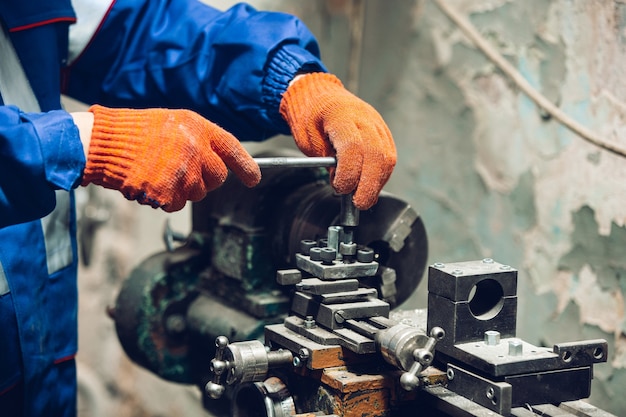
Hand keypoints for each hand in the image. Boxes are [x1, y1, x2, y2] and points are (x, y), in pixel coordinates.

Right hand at [81, 105, 260, 211]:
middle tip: (180, 171)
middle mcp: (195, 149)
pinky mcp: (167, 191)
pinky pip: (176, 204)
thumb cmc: (133, 132)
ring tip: (157, 172)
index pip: (232, 149)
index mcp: (198, 128)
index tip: (253, 179)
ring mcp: (182, 172)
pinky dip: (164, 200)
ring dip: (181, 190)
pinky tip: (149, 183)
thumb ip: (199, 140)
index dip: (246, 166)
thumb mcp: (173, 123)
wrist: (101, 142)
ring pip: (197, 194)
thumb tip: (220, 162)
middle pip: (218, 179)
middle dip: (204, 180)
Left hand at [279, 73, 395, 209]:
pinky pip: (389, 157)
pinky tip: (369, 186)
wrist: (321, 96)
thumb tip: (344, 184)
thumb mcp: (307, 138)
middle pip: (377, 155)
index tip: (340, 188)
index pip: (353, 147)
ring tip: (362, 197)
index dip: (349, 173)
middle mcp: (365, 118)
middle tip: (358, 203)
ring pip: (387, 158)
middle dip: (369, 185)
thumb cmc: (311, 117)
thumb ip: (326, 160)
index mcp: (341, 114)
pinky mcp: (384, 133)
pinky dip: (380, 176)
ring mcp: (377, 125)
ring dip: (377, 183)